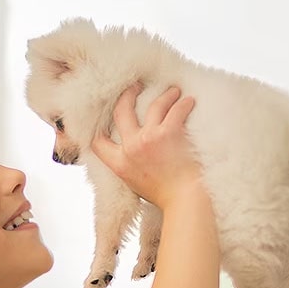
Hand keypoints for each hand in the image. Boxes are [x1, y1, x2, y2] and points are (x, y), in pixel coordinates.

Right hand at [89, 84, 202, 208]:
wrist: (186, 201)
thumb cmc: (167, 197)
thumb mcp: (136, 186)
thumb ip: (131, 168)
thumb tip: (135, 158)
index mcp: (120, 164)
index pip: (98, 142)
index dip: (99, 127)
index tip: (106, 115)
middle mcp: (131, 148)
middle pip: (122, 111)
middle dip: (128, 95)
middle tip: (136, 86)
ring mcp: (149, 138)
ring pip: (153, 106)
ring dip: (164, 96)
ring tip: (173, 91)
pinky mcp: (169, 133)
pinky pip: (176, 111)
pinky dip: (184, 104)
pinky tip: (189, 101)